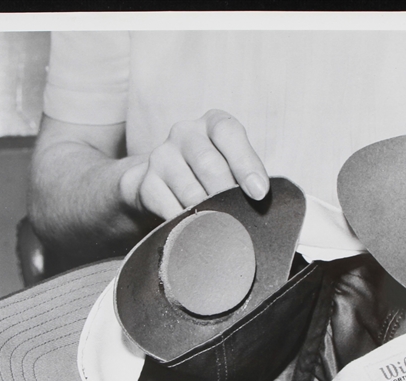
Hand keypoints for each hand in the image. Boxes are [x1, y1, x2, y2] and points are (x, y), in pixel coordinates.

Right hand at [119, 109, 268, 219]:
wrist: (163, 187)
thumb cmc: (211, 176)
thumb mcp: (233, 166)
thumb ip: (247, 175)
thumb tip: (259, 196)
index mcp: (212, 123)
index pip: (227, 132)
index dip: (246, 163)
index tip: (259, 193)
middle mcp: (184, 133)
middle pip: (209, 164)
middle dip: (227, 195)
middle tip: (238, 216)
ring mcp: (162, 156)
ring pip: (190, 191)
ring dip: (208, 213)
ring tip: (221, 228)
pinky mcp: (146, 183)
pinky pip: (170, 209)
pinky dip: (187, 224)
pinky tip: (196, 231)